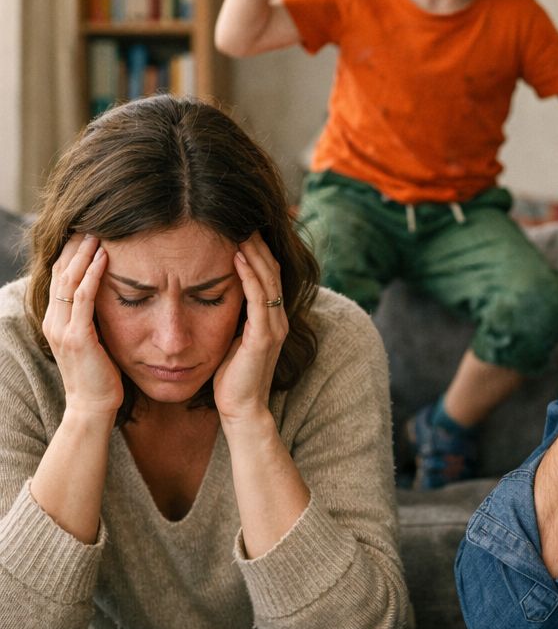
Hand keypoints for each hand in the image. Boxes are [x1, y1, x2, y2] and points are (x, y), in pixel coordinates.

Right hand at [42, 235, 123, 416]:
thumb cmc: (100, 375)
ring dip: (83, 255)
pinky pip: (84, 298)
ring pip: (69, 281)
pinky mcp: (78, 336)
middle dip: (74, 247)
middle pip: (60, 273)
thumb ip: (94, 320)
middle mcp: (54, 321)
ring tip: (97, 233)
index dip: (70, 254)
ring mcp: (63, 328)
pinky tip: (104, 258)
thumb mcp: (94, 341)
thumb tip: (110, 298)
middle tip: (90, 224)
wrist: (93, 406)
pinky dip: (93, 275)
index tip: (84, 233)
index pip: (59, 278)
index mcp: (56, 321)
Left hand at [213, 233, 288, 424]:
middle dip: (257, 242)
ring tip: (240, 227)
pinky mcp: (265, 336)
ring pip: (267, 278)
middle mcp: (277, 318)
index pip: (266, 274)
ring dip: (254, 251)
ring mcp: (274, 326)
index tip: (238, 226)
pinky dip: (249, 274)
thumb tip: (209, 297)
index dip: (256, 249)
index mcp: (270, 318)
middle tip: (242, 216)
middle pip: (271, 269)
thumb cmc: (231, 380)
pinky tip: (237, 256)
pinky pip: (258, 297)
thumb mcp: (229, 341)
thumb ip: (228, 319)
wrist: (242, 411)